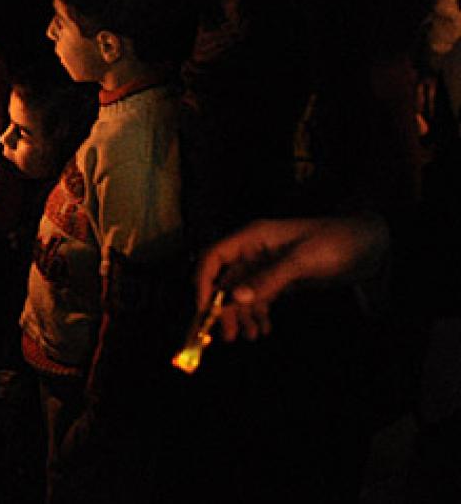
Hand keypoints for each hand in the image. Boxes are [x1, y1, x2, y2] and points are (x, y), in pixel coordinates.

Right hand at [194, 214, 389, 341]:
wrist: (371, 246)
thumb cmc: (337, 243)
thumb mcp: (303, 260)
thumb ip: (269, 278)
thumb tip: (235, 298)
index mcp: (253, 238)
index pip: (214, 257)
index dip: (203, 282)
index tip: (205, 309)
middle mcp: (253, 253)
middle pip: (223, 280)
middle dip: (222, 308)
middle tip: (228, 335)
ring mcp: (265, 268)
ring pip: (240, 295)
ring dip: (241, 316)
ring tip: (250, 336)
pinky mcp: (279, 282)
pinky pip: (258, 301)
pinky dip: (257, 316)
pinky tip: (263, 330)